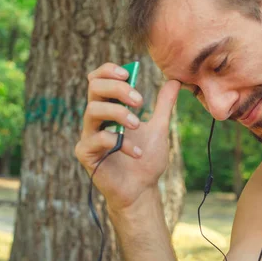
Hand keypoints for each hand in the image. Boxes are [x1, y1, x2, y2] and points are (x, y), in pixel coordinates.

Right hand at [74, 62, 180, 209]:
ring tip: (139, 124)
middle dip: (118, 89)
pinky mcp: (86, 154)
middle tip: (140, 101)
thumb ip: (164, 104)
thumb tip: (175, 80)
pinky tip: (137, 153)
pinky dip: (120, 143)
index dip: (108, 71)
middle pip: (94, 88)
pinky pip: (98, 139)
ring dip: (119, 113)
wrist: (143, 190)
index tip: (128, 74)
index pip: (98, 79)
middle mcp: (95, 119)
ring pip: (92, 110)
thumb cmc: (146, 160)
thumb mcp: (160, 127)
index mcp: (109, 108)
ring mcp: (88, 136)